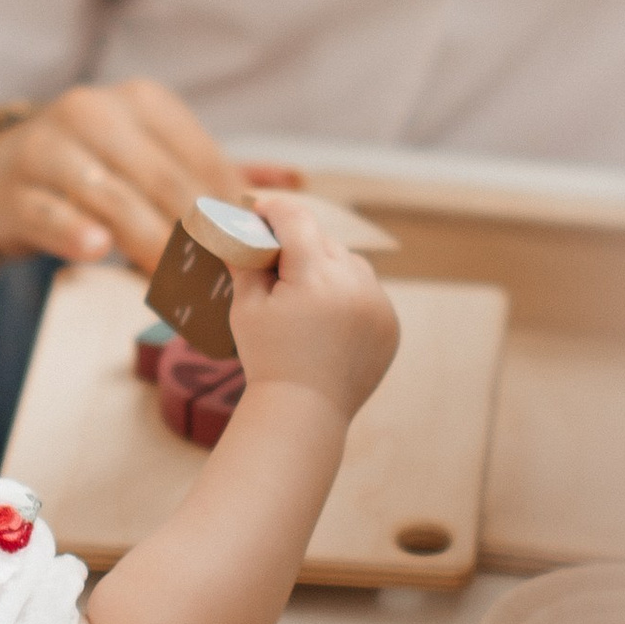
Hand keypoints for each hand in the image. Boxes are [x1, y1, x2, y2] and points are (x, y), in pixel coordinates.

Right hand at [0, 79, 238, 272]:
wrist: (4, 171)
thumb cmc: (98, 165)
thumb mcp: (156, 155)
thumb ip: (220, 171)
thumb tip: (294, 183)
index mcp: (143, 102)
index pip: (202, 161)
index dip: (233, 214)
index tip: (255, 258)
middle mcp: (95, 112)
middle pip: (162, 182)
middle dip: (200, 238)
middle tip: (227, 285)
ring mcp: (49, 147)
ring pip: (112, 200)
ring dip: (150, 246)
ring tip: (182, 288)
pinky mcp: (13, 188)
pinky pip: (50, 212)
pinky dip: (75, 232)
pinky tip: (97, 251)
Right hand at [223, 193, 398, 419]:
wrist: (304, 412)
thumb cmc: (268, 359)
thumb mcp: (247, 307)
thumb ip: (245, 261)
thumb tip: (235, 227)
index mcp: (314, 276)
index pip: (295, 219)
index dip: (274, 210)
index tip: (258, 211)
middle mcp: (353, 284)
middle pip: (323, 240)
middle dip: (298, 241)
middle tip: (274, 252)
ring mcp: (377, 304)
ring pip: (350, 263)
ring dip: (328, 266)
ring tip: (304, 288)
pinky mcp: (389, 324)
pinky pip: (368, 292)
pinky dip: (349, 294)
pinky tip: (328, 312)